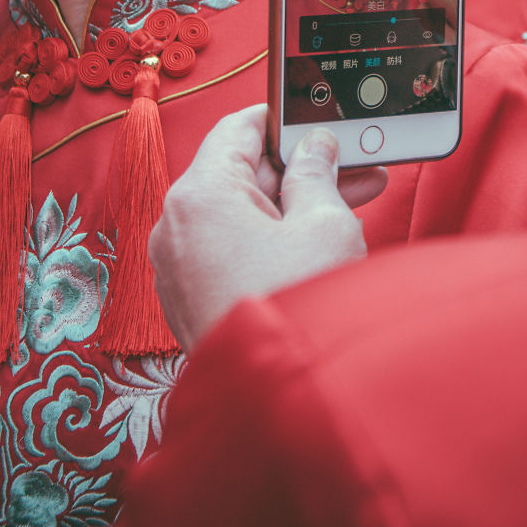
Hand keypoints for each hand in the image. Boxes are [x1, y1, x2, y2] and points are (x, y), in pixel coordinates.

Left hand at [149, 105, 386, 349]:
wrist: (282, 406)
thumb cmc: (298, 310)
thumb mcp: (324, 224)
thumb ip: (317, 174)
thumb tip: (315, 149)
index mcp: (199, 196)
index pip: (238, 128)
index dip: (283, 119)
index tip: (318, 121)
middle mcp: (176, 229)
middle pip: (240, 174)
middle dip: (299, 169)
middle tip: (350, 166)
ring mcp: (179, 270)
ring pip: (240, 216)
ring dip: (292, 206)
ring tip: (350, 203)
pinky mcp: (192, 302)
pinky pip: (231, 251)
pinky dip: (270, 240)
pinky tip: (317, 241)